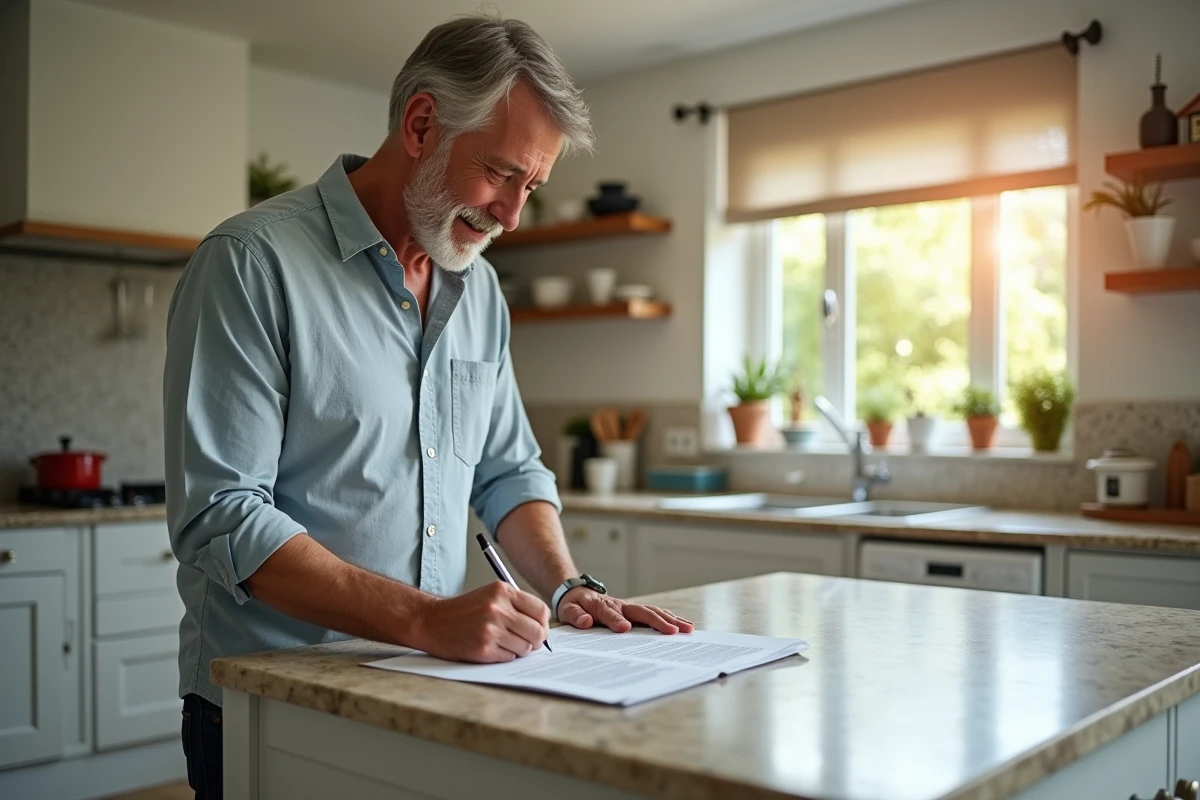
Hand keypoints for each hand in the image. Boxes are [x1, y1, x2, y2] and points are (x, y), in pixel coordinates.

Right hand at [412, 582, 548, 662]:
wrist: (431, 621)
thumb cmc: (463, 611)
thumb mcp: (490, 596)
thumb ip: (516, 606)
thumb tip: (542, 627)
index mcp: (502, 591)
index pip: (541, 610)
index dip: (543, 624)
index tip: (538, 630)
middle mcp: (498, 608)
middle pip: (537, 631)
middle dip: (535, 641)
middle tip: (526, 642)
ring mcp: (490, 629)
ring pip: (525, 647)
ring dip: (518, 650)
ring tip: (502, 643)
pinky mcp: (483, 648)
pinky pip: (509, 657)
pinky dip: (504, 656)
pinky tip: (491, 649)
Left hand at [556, 588, 694, 634]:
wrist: (577, 594)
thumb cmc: (574, 604)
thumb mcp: (568, 610)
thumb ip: (575, 616)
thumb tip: (585, 621)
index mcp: (603, 606)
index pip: (611, 614)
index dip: (617, 621)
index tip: (625, 629)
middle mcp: (621, 605)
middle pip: (643, 612)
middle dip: (659, 621)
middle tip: (674, 631)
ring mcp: (630, 608)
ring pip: (653, 612)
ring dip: (671, 619)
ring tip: (688, 628)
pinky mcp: (635, 612)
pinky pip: (654, 614)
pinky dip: (669, 619)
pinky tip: (683, 626)